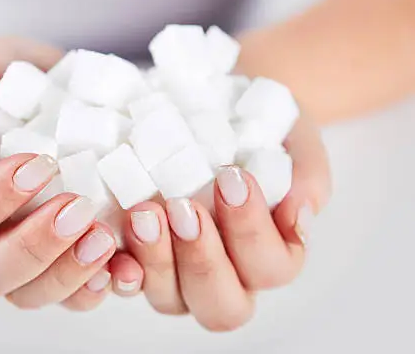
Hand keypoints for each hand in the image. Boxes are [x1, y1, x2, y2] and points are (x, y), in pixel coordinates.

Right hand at [0, 38, 116, 310]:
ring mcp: (14, 254)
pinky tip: (125, 266)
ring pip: (29, 294)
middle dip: (33, 249)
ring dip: (68, 276)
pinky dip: (100, 286)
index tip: (37, 164)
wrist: (27, 84)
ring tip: (105, 240)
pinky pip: (73, 293)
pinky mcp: (59, 256)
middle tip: (77, 208)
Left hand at [111, 114, 331, 330]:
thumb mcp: (295, 138)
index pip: (271, 268)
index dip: (253, 232)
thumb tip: (300, 212)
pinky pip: (125, 282)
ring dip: (156, 261)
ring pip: (170, 299)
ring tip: (144, 212)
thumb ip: (307, 176)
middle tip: (184, 208)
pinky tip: (107, 239)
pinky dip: (117, 268)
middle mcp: (226, 274)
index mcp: (269, 254)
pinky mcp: (138, 257)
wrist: (218, 108)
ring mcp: (177, 273)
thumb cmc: (261, 130)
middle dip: (202, 259)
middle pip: (222, 305)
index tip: (234, 179)